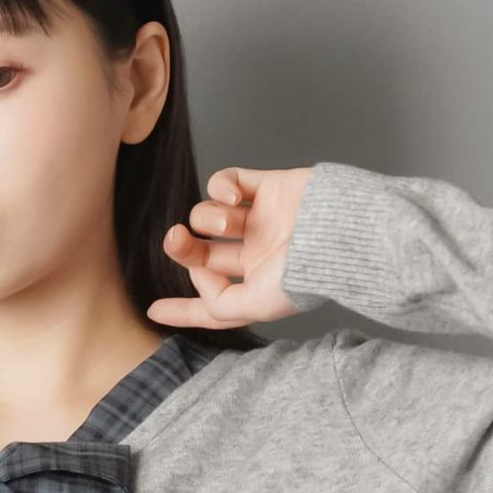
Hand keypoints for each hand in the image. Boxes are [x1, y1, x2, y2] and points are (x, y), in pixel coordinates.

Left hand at [146, 166, 313, 328]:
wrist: (339, 229)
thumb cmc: (305, 272)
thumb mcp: (258, 306)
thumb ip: (220, 305)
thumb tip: (199, 276)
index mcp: (257, 286)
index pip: (213, 301)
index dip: (183, 308)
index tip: (153, 310)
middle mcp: (256, 255)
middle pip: (202, 255)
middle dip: (183, 249)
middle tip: (174, 240)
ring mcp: (260, 220)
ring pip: (208, 217)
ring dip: (208, 218)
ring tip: (228, 220)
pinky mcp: (266, 187)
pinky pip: (226, 182)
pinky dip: (219, 187)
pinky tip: (229, 196)